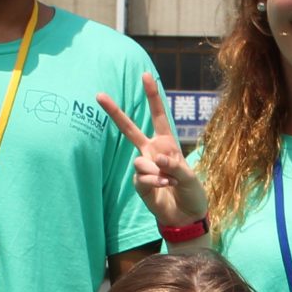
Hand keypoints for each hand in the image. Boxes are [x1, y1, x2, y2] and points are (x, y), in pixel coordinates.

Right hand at [98, 76, 211, 230]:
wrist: (186, 216)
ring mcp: (144, 167)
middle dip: (115, 112)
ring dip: (156, 171)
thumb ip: (175, 166)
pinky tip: (163, 187)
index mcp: (167, 143)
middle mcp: (152, 151)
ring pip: (139, 161)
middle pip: (130, 129)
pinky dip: (154, 181)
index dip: (152, 96)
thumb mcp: (190, 177)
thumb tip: (157, 158)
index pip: (158, 116)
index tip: (146, 75)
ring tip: (170, 181)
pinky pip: (141, 177)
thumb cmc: (192, 193)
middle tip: (98, 94)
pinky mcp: (139, 183)